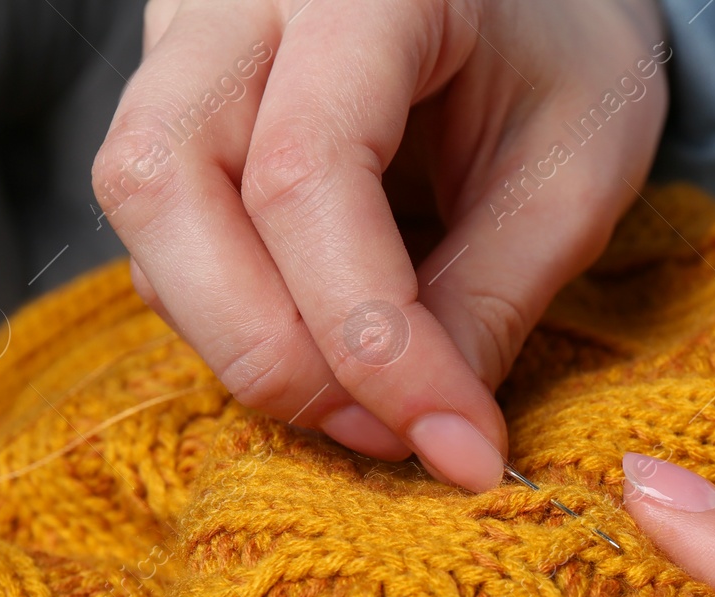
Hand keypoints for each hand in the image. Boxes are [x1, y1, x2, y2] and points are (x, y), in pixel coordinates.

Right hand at [93, 0, 668, 491]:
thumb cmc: (566, 63)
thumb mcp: (572, 177)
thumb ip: (492, 301)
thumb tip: (430, 439)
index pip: (306, 170)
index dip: (368, 334)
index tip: (453, 440)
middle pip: (163, 181)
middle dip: (268, 346)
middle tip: (385, 433)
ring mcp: (188, 35)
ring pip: (142, 208)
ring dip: (244, 337)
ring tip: (370, 400)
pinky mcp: (176, 94)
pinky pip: (162, 227)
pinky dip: (237, 311)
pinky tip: (329, 344)